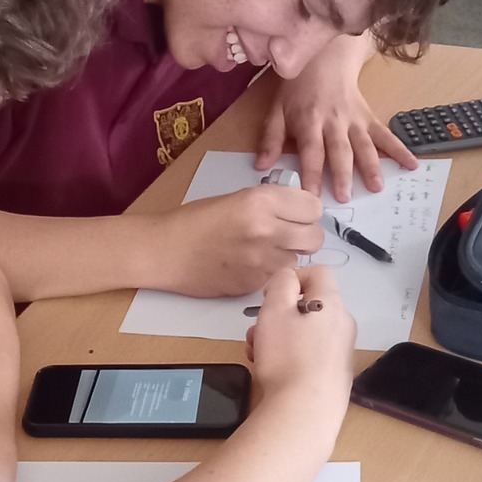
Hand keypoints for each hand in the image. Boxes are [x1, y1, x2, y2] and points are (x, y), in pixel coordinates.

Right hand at [159, 186, 324, 295]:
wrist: (166, 251)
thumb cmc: (195, 222)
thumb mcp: (237, 198)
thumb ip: (272, 203)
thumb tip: (300, 211)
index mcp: (261, 201)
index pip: (314, 207)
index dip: (307, 211)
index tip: (297, 214)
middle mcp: (267, 230)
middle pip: (315, 237)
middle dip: (305, 236)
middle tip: (289, 235)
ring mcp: (262, 261)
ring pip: (299, 260)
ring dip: (288, 256)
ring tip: (264, 251)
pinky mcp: (254, 284)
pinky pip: (278, 277)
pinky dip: (270, 272)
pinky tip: (249, 265)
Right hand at [246, 265, 356, 412]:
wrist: (305, 410)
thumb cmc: (287, 356)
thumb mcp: (275, 308)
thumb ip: (282, 282)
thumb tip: (289, 278)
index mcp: (331, 303)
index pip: (318, 272)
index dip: (291, 278)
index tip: (270, 297)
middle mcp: (343, 323)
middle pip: (309, 306)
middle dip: (278, 315)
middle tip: (257, 331)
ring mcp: (342, 350)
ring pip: (306, 332)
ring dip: (280, 337)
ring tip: (259, 354)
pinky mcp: (336, 374)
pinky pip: (311, 354)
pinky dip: (292, 356)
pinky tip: (274, 372)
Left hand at [255, 34, 416, 201]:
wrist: (325, 57)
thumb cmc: (297, 88)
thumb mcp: (276, 109)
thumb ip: (270, 139)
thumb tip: (262, 166)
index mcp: (308, 121)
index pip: (310, 151)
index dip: (311, 173)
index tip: (310, 196)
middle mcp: (333, 121)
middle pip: (339, 150)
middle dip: (342, 173)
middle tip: (344, 196)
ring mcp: (353, 119)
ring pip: (363, 144)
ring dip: (371, 165)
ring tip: (376, 186)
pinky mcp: (368, 117)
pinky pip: (384, 134)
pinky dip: (399, 149)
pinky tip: (411, 164)